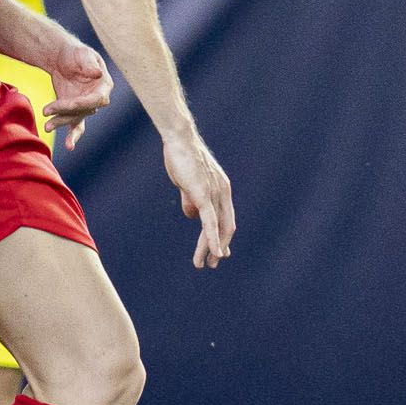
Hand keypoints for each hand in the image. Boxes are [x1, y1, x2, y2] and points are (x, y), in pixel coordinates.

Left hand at [41, 40, 111, 148]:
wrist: (62, 57)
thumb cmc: (74, 53)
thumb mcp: (82, 54)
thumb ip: (89, 64)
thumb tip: (98, 73)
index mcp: (104, 85)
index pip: (96, 100)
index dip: (82, 103)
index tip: (66, 103)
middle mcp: (97, 98)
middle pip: (84, 111)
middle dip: (65, 112)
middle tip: (47, 110)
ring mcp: (86, 106)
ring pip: (75, 118)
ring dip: (61, 122)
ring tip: (47, 126)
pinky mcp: (74, 111)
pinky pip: (75, 125)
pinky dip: (72, 136)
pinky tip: (69, 146)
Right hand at [161, 132, 233, 268]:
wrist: (179, 140)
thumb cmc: (181, 157)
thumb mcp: (187, 182)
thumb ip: (191, 200)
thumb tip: (192, 217)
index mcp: (221, 190)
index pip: (226, 218)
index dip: (222, 236)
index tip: (219, 252)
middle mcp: (223, 193)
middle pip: (226, 227)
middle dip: (220, 246)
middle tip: (213, 263)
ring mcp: (215, 194)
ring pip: (218, 228)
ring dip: (211, 248)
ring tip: (204, 264)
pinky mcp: (203, 195)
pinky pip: (210, 222)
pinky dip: (212, 239)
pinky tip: (213, 252)